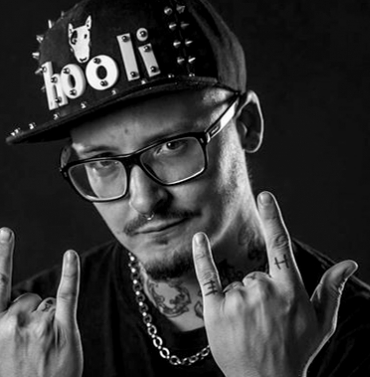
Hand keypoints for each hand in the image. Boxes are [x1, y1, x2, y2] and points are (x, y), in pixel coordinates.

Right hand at [0, 228, 82, 376]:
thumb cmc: (8, 375)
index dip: (1, 255)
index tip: (5, 232)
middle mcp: (13, 325)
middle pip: (27, 296)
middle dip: (28, 313)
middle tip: (28, 342)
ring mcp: (39, 327)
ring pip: (44, 302)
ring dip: (45, 318)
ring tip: (42, 345)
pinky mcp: (62, 329)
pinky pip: (66, 294)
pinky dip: (70, 273)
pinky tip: (70, 256)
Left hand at [192, 191, 356, 376]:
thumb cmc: (296, 352)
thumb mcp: (321, 323)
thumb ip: (331, 290)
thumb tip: (349, 264)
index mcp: (289, 290)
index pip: (280, 244)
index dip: (272, 218)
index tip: (265, 196)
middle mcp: (263, 290)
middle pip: (256, 274)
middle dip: (260, 293)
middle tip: (265, 321)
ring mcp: (238, 299)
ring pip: (238, 284)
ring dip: (243, 300)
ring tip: (250, 327)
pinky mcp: (216, 309)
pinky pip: (208, 276)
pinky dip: (201, 256)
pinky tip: (198, 239)